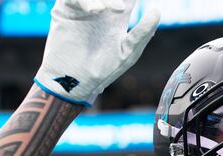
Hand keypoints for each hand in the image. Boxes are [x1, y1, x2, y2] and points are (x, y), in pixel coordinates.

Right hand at [34, 0, 159, 105]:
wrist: (74, 82)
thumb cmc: (103, 71)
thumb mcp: (128, 52)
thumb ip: (142, 32)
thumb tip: (157, 11)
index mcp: (117, 17)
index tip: (132, 3)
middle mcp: (101, 9)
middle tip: (122, 7)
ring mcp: (83, 8)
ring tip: (108, 10)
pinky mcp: (65, 10)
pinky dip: (86, 1)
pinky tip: (96, 10)